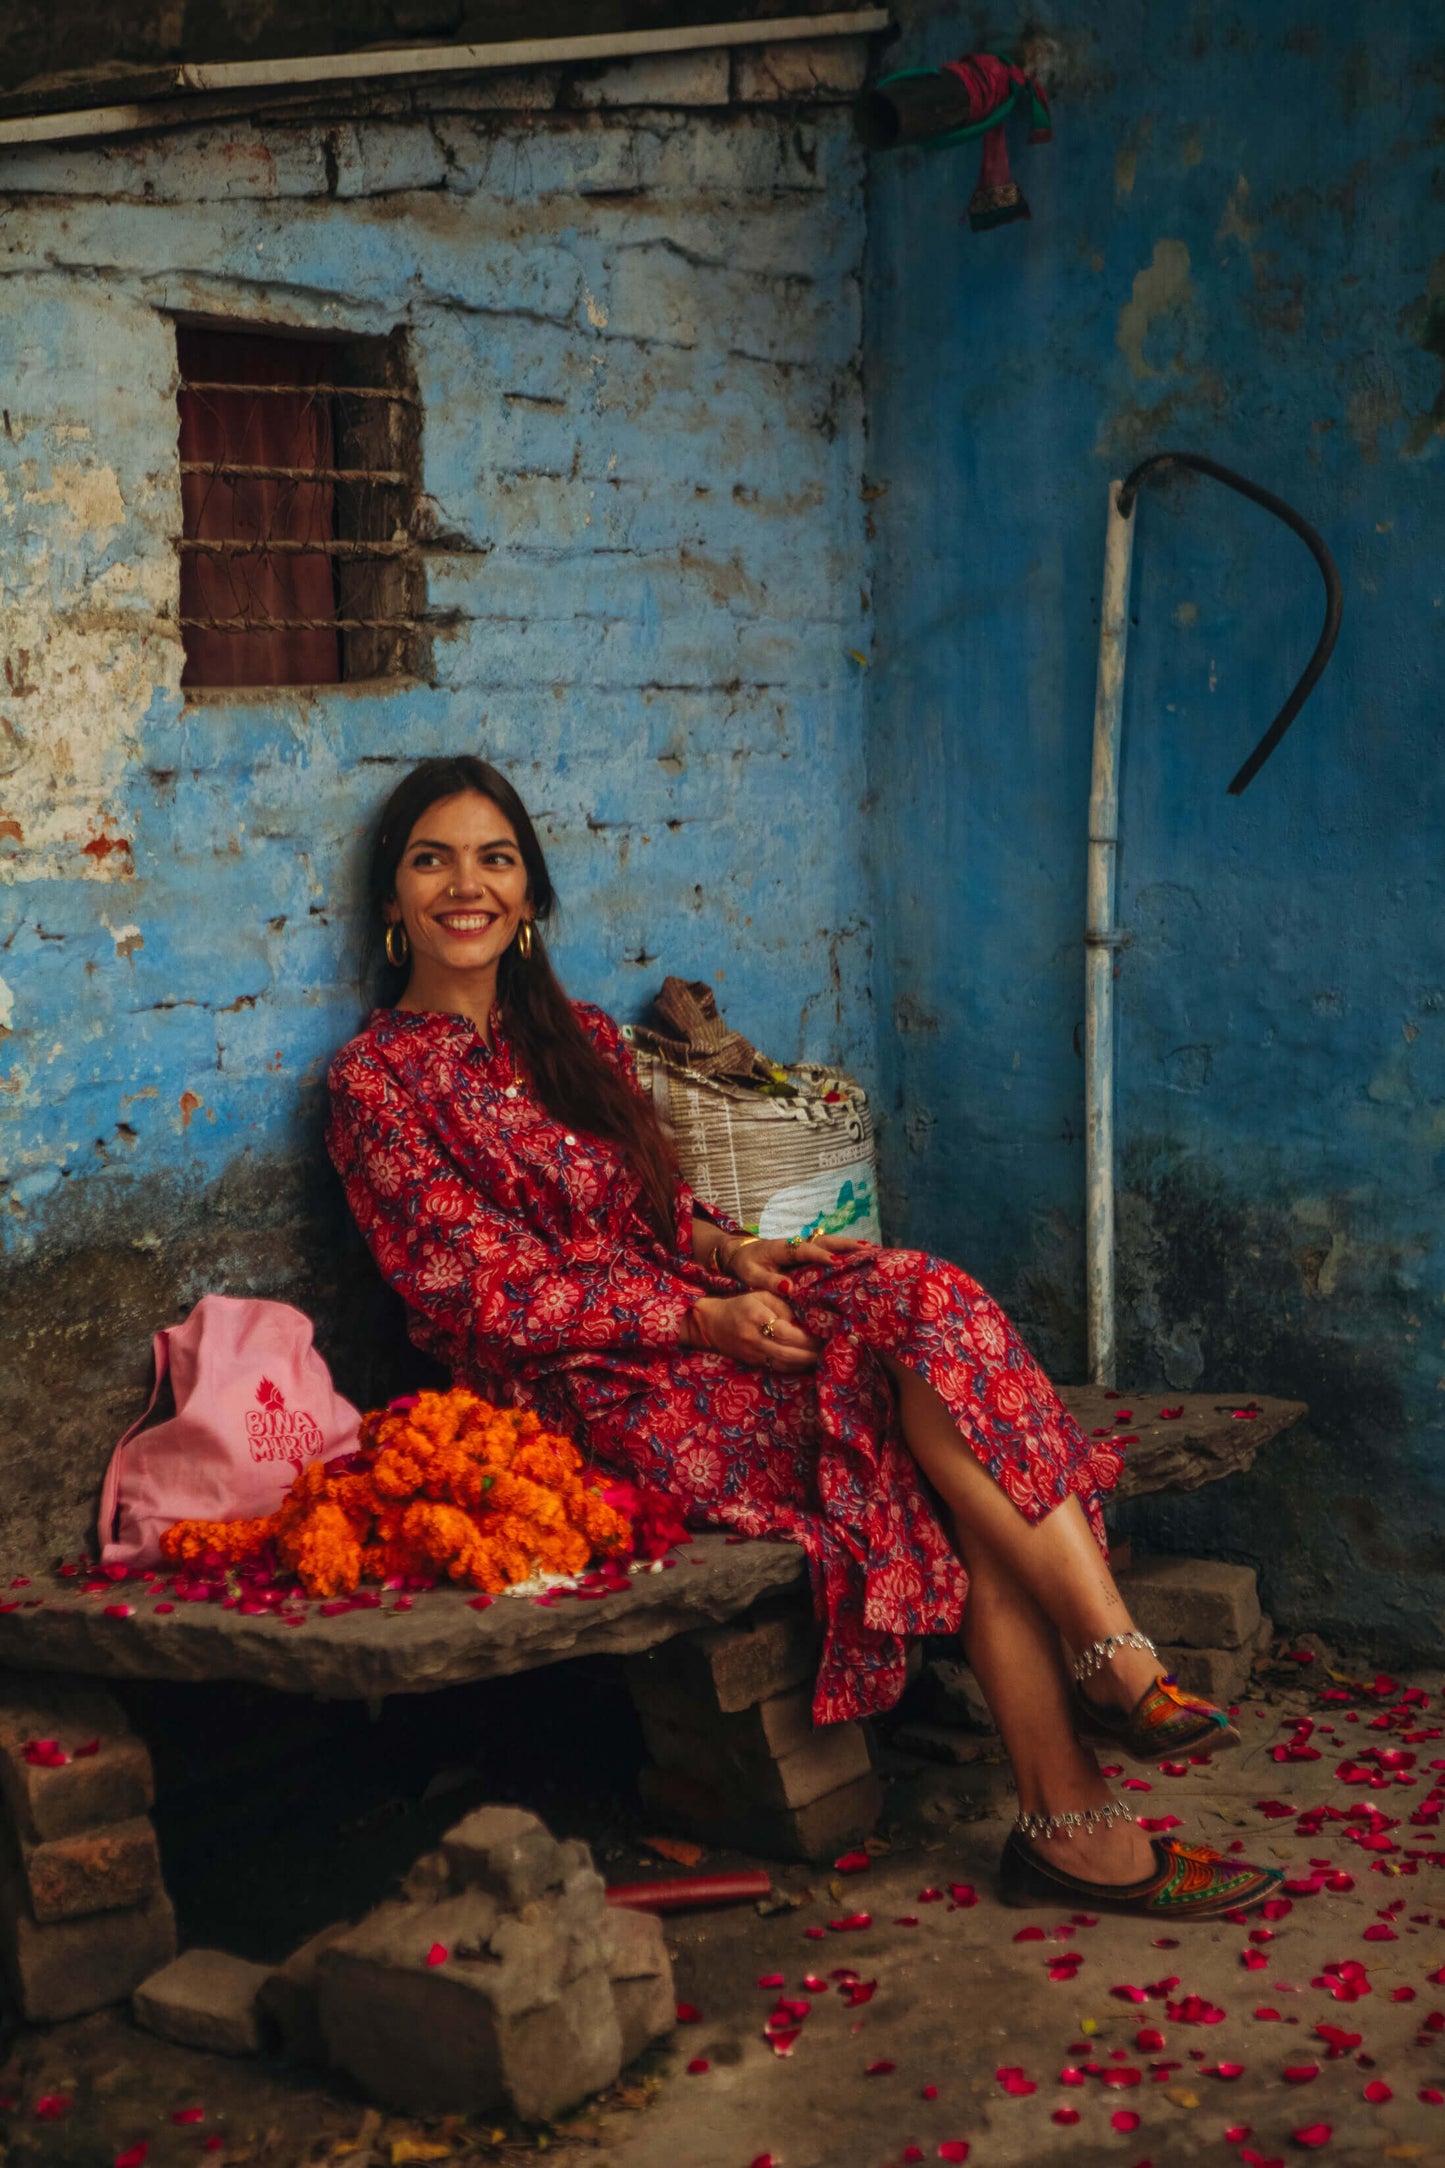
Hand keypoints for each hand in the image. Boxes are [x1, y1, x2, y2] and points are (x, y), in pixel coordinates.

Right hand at [688, 1292, 822, 1371]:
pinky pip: (778, 1368)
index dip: (807, 1338)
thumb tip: (806, 1320)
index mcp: (757, 1318)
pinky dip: (795, 1367)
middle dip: (812, 1353)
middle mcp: (754, 1339)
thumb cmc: (741, 1305)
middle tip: (830, 1349)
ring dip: (806, 1363)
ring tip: (823, 1357)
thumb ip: (785, 1305)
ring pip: (785, 1364)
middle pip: (788, 1352)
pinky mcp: (753, 1363)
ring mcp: (753, 1354)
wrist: (711, 1323)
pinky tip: (808, 1363)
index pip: (786, 1332)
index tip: (825, 1335)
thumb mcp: (762, 1295)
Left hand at [723, 1232, 872, 1296]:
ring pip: (829, 1243)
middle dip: (845, 1245)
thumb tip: (788, 1287)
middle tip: (867, 1250)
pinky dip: (843, 1252)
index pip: (804, 1250)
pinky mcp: (806, 1254)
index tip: (836, 1262)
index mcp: (782, 1248)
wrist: (740, 1254)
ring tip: (871, 1250)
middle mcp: (796, 1244)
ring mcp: (803, 1247)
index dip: (820, 1255)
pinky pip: (827, 1250)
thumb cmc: (746, 1265)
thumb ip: (767, 1281)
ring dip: (848, 1246)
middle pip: (824, 1241)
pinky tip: (859, 1256)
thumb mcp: (750, 1275)